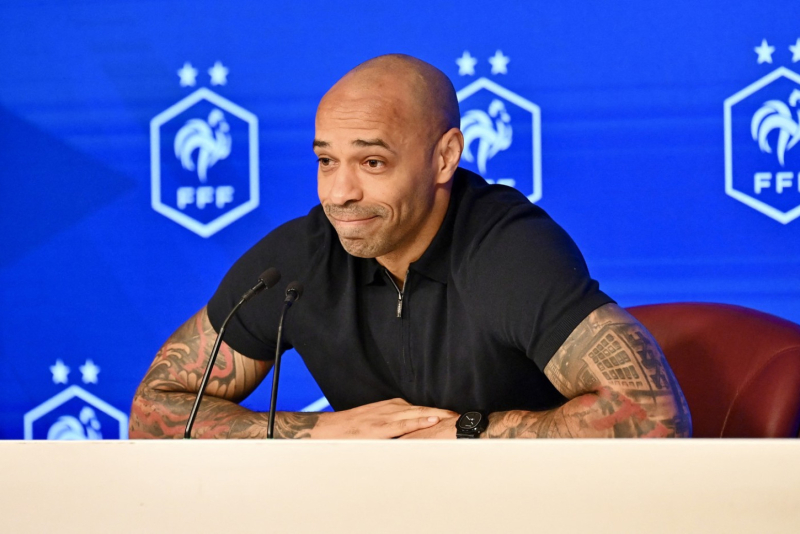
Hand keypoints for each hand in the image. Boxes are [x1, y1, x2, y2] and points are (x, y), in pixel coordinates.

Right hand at [309, 398, 457, 438]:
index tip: (457, 414)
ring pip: (418, 413)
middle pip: (425, 408)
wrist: (329, 429)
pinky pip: (404, 423)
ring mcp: (387, 416)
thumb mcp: (377, 421)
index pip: (422, 408)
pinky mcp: (380, 426)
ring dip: (438, 414)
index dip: (440, 411)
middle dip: (445, 412)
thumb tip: (411, 432)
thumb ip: (394, 424)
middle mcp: (393, 408)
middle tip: (465, 415)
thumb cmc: (353, 428)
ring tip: (456, 417)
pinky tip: (433, 420)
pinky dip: (420, 420)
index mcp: (393, 407)